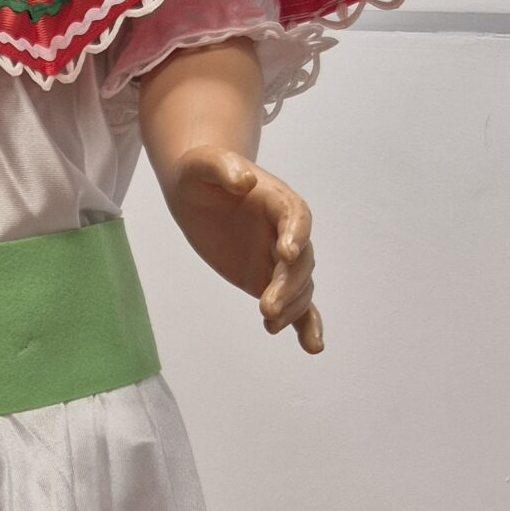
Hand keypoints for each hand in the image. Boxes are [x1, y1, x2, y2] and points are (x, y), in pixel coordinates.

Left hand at [164, 148, 322, 352]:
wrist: (197, 192)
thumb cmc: (200, 173)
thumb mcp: (202, 164)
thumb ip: (222, 168)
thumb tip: (246, 180)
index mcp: (277, 199)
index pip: (296, 216)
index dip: (296, 234)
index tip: (286, 252)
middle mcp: (286, 231)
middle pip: (300, 260)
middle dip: (288, 285)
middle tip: (266, 306)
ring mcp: (279, 258)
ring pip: (299, 286)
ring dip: (292, 307)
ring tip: (270, 323)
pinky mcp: (269, 279)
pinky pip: (296, 304)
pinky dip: (306, 324)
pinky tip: (312, 346)